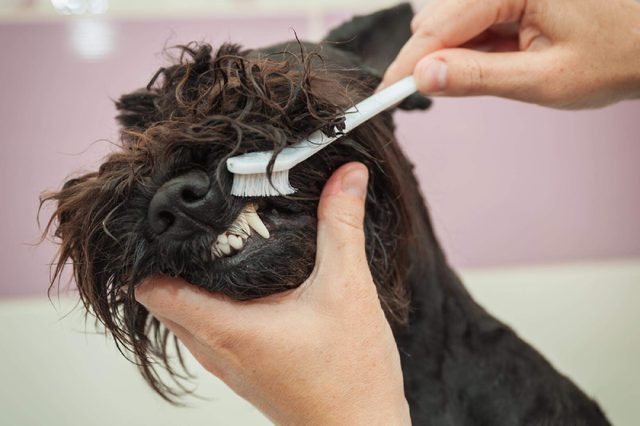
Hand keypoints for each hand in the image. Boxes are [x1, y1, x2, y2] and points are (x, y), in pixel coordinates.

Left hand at [135, 163, 410, 425]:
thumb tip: (348, 175)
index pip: (154, 290)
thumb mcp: (348, 289)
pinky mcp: (246, 371)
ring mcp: (229, 365)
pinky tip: (249, 285)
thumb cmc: (353, 377)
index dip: (154, 252)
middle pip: (165, 300)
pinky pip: (210, 332)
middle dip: (174, 261)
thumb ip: (342, 226)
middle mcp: (217, 350)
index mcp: (227, 329)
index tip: (170, 219)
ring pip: (188, 318)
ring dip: (195, 285)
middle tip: (199, 223)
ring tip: (222, 246)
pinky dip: (214, 306)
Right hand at [382, 0, 639, 108]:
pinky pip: (477, 15)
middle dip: (434, 58)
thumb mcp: (544, 80)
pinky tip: (504, 55)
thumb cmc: (616, 58)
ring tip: (502, 68)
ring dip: (458, 51)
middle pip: (442, 16)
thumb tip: (424, 78)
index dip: (409, 62)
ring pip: (455, 16)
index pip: (440, 24)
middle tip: (440, 91)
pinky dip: (478, 42)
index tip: (386, 92)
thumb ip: (479, 77)